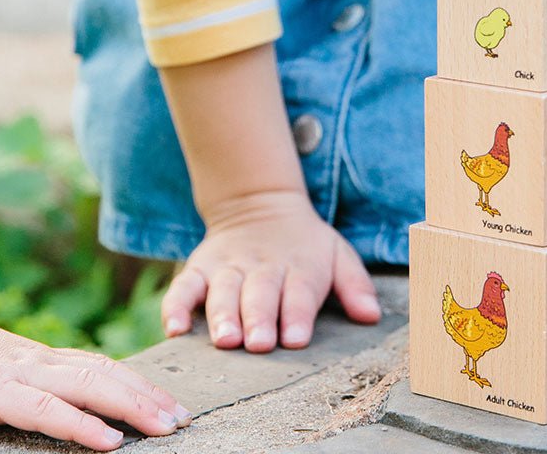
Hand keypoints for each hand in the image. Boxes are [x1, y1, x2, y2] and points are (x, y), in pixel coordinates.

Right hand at [0, 310, 190, 449]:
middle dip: (148, 397)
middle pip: (106, 375)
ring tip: (164, 426)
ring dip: (131, 407)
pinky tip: (109, 441)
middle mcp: (38, 361)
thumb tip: (57, 399)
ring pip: (88, 387)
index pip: (100, 367)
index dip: (138, 384)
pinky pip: (46, 411)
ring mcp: (19, 373)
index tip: (168, 403)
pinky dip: (82, 425)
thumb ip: (25, 383)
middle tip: (183, 419)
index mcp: (38, 358)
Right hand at [160, 189, 380, 352]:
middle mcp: (261, 268)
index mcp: (298, 267)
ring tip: (225, 340)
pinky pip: (184, 287)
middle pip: (260, 293)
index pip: (299, 292)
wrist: (260, 203)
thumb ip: (355, 284)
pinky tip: (175, 329)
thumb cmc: (305, 244)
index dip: (297, 314)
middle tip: (259, 343)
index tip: (296, 338)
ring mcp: (228, 268)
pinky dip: (176, 307)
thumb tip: (371, 315)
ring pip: (223, 292)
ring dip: (222, 316)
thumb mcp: (336, 254)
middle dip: (259, 318)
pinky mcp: (199, 268)